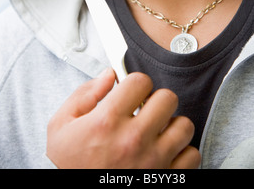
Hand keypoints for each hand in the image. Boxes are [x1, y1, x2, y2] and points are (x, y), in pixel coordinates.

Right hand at [46, 69, 200, 168]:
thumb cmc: (69, 165)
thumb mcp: (61, 126)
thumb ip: (85, 94)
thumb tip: (109, 74)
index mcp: (106, 122)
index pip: (140, 80)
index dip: (134, 83)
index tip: (131, 93)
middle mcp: (133, 140)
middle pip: (168, 98)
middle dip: (156, 100)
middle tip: (145, 110)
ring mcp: (153, 162)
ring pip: (184, 125)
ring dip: (171, 126)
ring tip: (156, 133)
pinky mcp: (167, 180)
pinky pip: (192, 156)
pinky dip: (181, 154)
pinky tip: (164, 154)